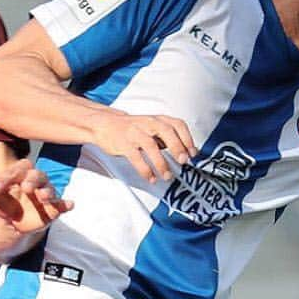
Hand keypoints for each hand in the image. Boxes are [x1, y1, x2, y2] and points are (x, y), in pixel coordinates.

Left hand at [0, 159, 72, 233]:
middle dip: (32, 180)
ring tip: (42, 196)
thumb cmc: (1, 202)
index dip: (6, 177)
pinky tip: (70, 204)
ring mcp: (43, 195)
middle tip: (25, 187)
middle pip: (37, 175)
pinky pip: (61, 205)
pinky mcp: (51, 210)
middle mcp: (33, 182)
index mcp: (18, 174)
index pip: (15, 171)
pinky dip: (66, 205)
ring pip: (49, 189)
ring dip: (47, 191)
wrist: (8, 223)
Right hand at [82, 108, 196, 182]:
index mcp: (158, 119)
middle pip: (166, 131)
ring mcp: (135, 132)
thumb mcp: (152, 128)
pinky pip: (136, 158)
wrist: (105, 124)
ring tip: (167, 176)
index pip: (177, 124)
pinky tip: (151, 178)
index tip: (192, 153)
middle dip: (177, 146)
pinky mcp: (124, 143)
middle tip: (183, 161)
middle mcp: (148, 123)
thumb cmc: (133, 128)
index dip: (187, 138)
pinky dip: (145, 170)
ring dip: (161, 162)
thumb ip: (167, 138)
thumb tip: (187, 153)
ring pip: (151, 146)